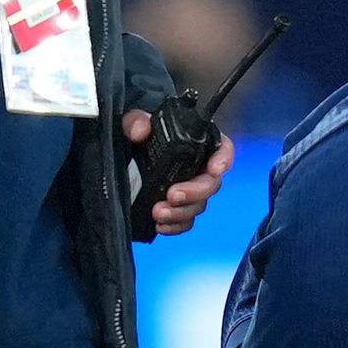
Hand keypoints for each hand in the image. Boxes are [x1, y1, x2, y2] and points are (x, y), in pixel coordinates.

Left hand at [120, 108, 228, 235]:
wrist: (124, 157)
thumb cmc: (136, 134)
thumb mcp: (132, 121)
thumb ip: (136, 121)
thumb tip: (139, 131)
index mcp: (195, 143)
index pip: (222, 147)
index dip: (224, 158)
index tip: (215, 169)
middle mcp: (197, 167)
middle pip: (211, 183)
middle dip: (194, 193)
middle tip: (173, 195)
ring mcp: (189, 190)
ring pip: (198, 206)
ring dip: (180, 212)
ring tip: (158, 212)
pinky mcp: (178, 207)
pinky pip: (185, 221)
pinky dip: (175, 226)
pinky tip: (161, 225)